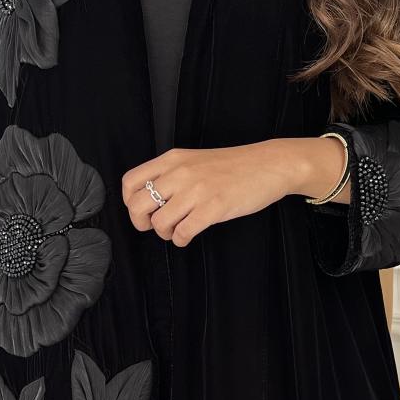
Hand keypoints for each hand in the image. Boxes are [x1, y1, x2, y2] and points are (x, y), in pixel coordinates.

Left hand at [121, 136, 348, 245]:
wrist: (269, 164)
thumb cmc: (233, 166)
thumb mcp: (194, 160)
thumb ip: (171, 174)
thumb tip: (149, 199)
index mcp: (172, 159)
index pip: (131, 182)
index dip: (130, 203)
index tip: (143, 211)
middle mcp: (180, 173)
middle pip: (138, 205)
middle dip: (142, 223)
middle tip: (156, 226)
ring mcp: (196, 191)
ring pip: (159, 222)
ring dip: (165, 233)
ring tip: (177, 231)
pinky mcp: (214, 207)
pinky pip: (182, 233)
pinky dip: (181, 240)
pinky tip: (188, 236)